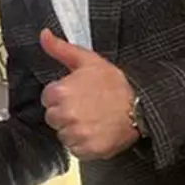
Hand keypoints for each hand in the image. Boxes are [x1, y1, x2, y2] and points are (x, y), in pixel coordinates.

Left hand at [39, 29, 137, 159]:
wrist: (141, 106)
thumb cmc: (114, 83)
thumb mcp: (88, 60)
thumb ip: (61, 49)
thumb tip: (43, 35)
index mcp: (61, 92)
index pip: (47, 98)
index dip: (61, 96)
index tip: (76, 94)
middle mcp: (65, 114)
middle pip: (53, 118)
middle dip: (65, 113)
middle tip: (86, 107)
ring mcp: (76, 133)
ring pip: (63, 134)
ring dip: (74, 129)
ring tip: (93, 119)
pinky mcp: (87, 150)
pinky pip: (75, 149)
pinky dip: (84, 144)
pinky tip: (96, 132)